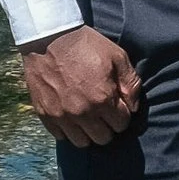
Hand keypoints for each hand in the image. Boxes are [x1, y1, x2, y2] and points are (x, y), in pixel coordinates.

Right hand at [19, 24, 141, 147]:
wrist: (48, 36)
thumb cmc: (85, 44)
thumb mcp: (117, 56)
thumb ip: (131, 83)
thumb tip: (133, 108)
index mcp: (102, 98)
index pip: (121, 125)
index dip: (121, 115)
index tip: (117, 105)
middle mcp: (82, 112)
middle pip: (103, 138)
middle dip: (107, 126)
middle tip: (103, 112)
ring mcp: (61, 116)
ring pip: (82, 142)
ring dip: (88, 132)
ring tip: (87, 117)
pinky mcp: (45, 114)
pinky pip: (60, 136)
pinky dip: (67, 129)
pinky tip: (70, 115)